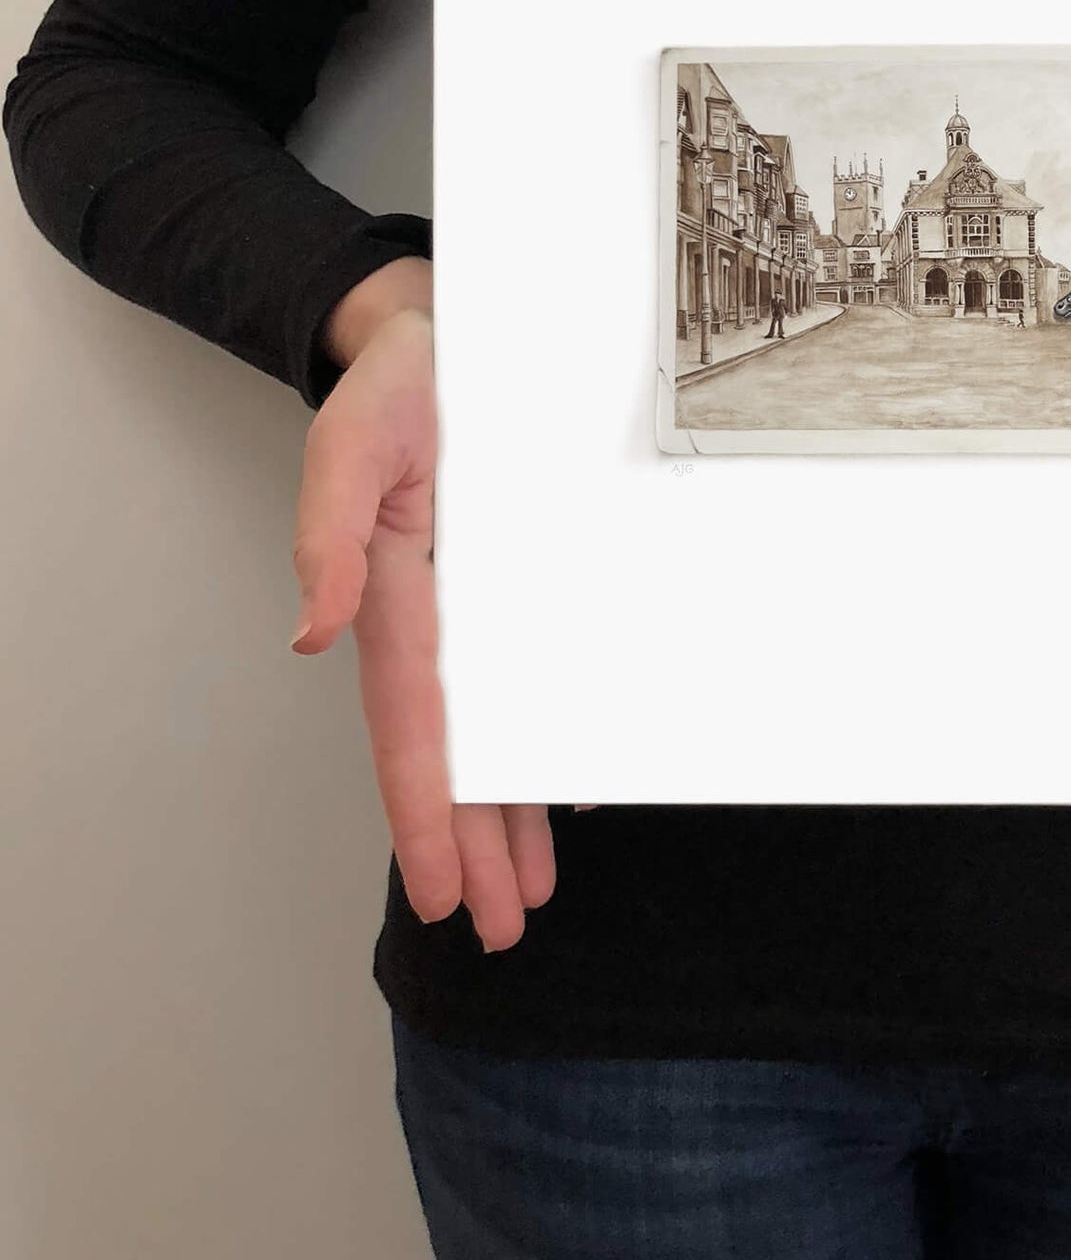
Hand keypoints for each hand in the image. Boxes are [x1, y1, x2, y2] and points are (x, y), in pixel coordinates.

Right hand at [290, 284, 554, 950]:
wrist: (444, 334)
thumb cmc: (399, 384)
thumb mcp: (357, 441)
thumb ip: (328, 531)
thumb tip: (311, 632)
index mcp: (397, 595)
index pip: (413, 726)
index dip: (426, 811)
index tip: (444, 890)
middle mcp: (441, 614)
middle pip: (459, 752)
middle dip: (477, 843)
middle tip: (505, 925)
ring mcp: (481, 604)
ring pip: (496, 728)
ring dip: (511, 811)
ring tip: (533, 887)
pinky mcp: (522, 580)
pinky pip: (535, 674)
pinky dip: (548, 733)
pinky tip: (571, 781)